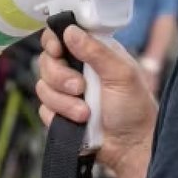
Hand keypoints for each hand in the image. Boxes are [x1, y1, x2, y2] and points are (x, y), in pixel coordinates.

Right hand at [36, 26, 158, 177]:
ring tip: (85, 112)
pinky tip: (78, 122)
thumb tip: (70, 30)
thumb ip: (96, 51)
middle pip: (46, 61)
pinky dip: (59, 116)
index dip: (53, 41)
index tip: (57, 50)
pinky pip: (43, 109)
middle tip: (80, 87)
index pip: (60, 36)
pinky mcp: (59, 113)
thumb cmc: (135, 109)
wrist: (131, 147)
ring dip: (64, 102)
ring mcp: (66, 92)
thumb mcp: (121, 74)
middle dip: (60, 76)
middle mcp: (76, 69)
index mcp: (92, 53)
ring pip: (42, 86)